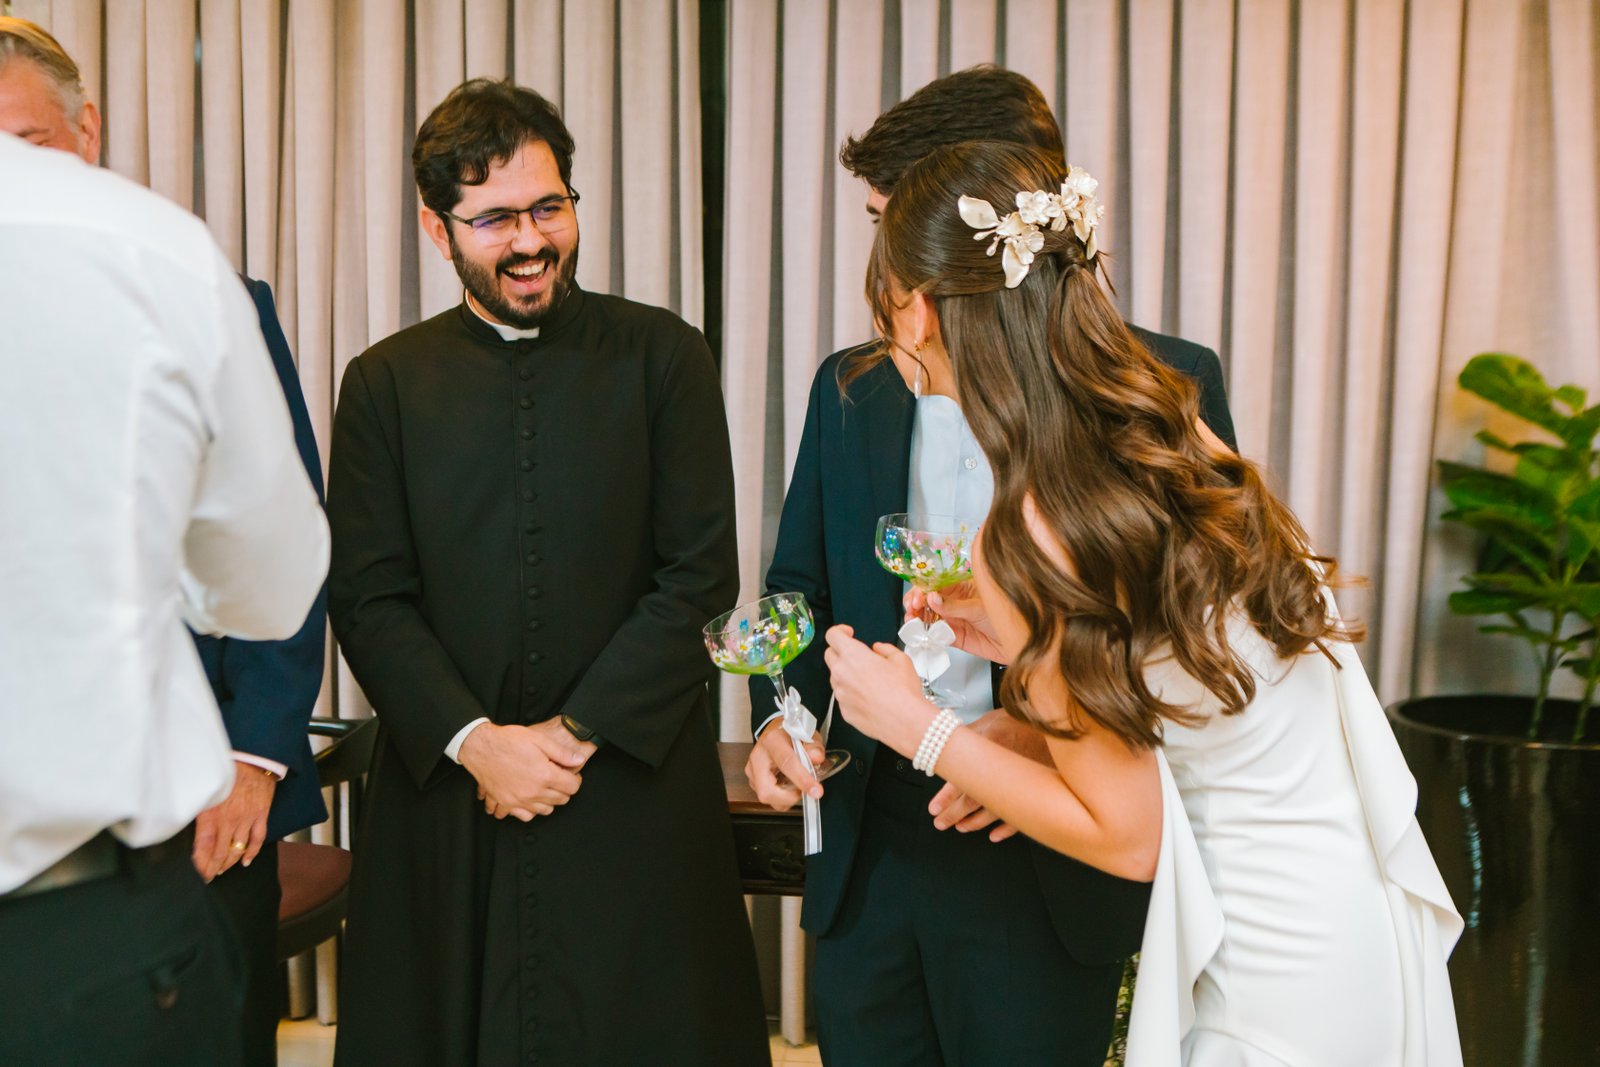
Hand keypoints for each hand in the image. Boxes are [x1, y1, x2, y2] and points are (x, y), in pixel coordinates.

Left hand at [193, 761, 276, 880]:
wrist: (252, 757)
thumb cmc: (226, 770)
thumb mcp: (202, 789)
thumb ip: (193, 807)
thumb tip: (177, 819)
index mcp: (211, 814)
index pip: (203, 848)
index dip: (200, 865)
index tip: (197, 875)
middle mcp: (229, 820)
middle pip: (220, 853)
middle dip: (213, 869)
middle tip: (208, 877)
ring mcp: (247, 819)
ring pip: (237, 850)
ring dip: (229, 863)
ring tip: (221, 869)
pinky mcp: (261, 815)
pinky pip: (257, 839)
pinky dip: (252, 852)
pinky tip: (246, 861)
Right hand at [461, 720, 595, 821]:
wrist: (481, 747)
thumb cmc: (508, 741)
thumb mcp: (539, 739)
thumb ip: (562, 753)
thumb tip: (579, 759)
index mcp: (545, 775)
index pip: (572, 787)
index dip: (575, 779)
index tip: (570, 774)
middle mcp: (533, 792)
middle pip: (561, 800)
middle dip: (564, 789)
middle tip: (558, 778)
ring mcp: (519, 800)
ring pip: (545, 810)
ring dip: (549, 800)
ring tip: (544, 787)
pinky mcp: (506, 803)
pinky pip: (525, 816)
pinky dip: (530, 810)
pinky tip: (530, 799)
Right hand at [744, 720, 824, 810]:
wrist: (776, 732)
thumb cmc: (791, 734)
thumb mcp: (808, 734)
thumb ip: (814, 746)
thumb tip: (816, 757)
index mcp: (772, 741)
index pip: (786, 763)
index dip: (802, 779)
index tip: (816, 791)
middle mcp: (758, 756)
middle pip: (767, 789)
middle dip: (789, 798)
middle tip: (803, 790)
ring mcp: (752, 770)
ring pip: (766, 797)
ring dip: (786, 798)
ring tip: (797, 785)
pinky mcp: (752, 780)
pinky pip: (768, 798)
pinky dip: (781, 798)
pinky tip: (788, 786)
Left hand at [823, 625, 934, 756]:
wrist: (904, 721)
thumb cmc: (903, 691)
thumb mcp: (901, 659)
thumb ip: (885, 649)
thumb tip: (879, 649)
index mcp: (852, 655)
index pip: (832, 635)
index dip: (840, 631)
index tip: (848, 634)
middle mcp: (841, 673)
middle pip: (829, 655)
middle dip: (841, 652)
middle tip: (859, 657)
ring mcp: (840, 693)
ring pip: (836, 678)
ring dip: (847, 675)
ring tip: (869, 681)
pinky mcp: (844, 711)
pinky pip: (843, 697)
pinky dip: (852, 694)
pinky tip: (870, 698)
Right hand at [905, 581, 1008, 663]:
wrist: (1021, 642)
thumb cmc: (1009, 616)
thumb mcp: (978, 608)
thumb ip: (954, 605)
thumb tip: (932, 598)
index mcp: (961, 587)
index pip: (935, 584)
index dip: (923, 588)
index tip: (917, 596)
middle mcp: (955, 602)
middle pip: (927, 599)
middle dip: (915, 602)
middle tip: (912, 608)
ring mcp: (953, 619)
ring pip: (928, 616)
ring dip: (916, 617)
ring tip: (912, 620)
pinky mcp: (954, 637)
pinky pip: (935, 635)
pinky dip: (925, 634)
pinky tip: (921, 632)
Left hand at [928, 709, 1048, 841]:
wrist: (1057, 723)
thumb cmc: (1022, 720)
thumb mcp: (991, 719)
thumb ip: (971, 734)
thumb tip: (949, 745)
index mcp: (990, 745)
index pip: (962, 777)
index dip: (946, 796)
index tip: (934, 808)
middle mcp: (1004, 768)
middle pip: (974, 799)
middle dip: (954, 814)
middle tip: (941, 822)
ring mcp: (1022, 783)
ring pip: (994, 811)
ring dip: (975, 822)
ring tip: (961, 827)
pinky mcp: (1037, 792)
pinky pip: (1021, 816)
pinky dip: (1006, 828)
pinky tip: (994, 835)